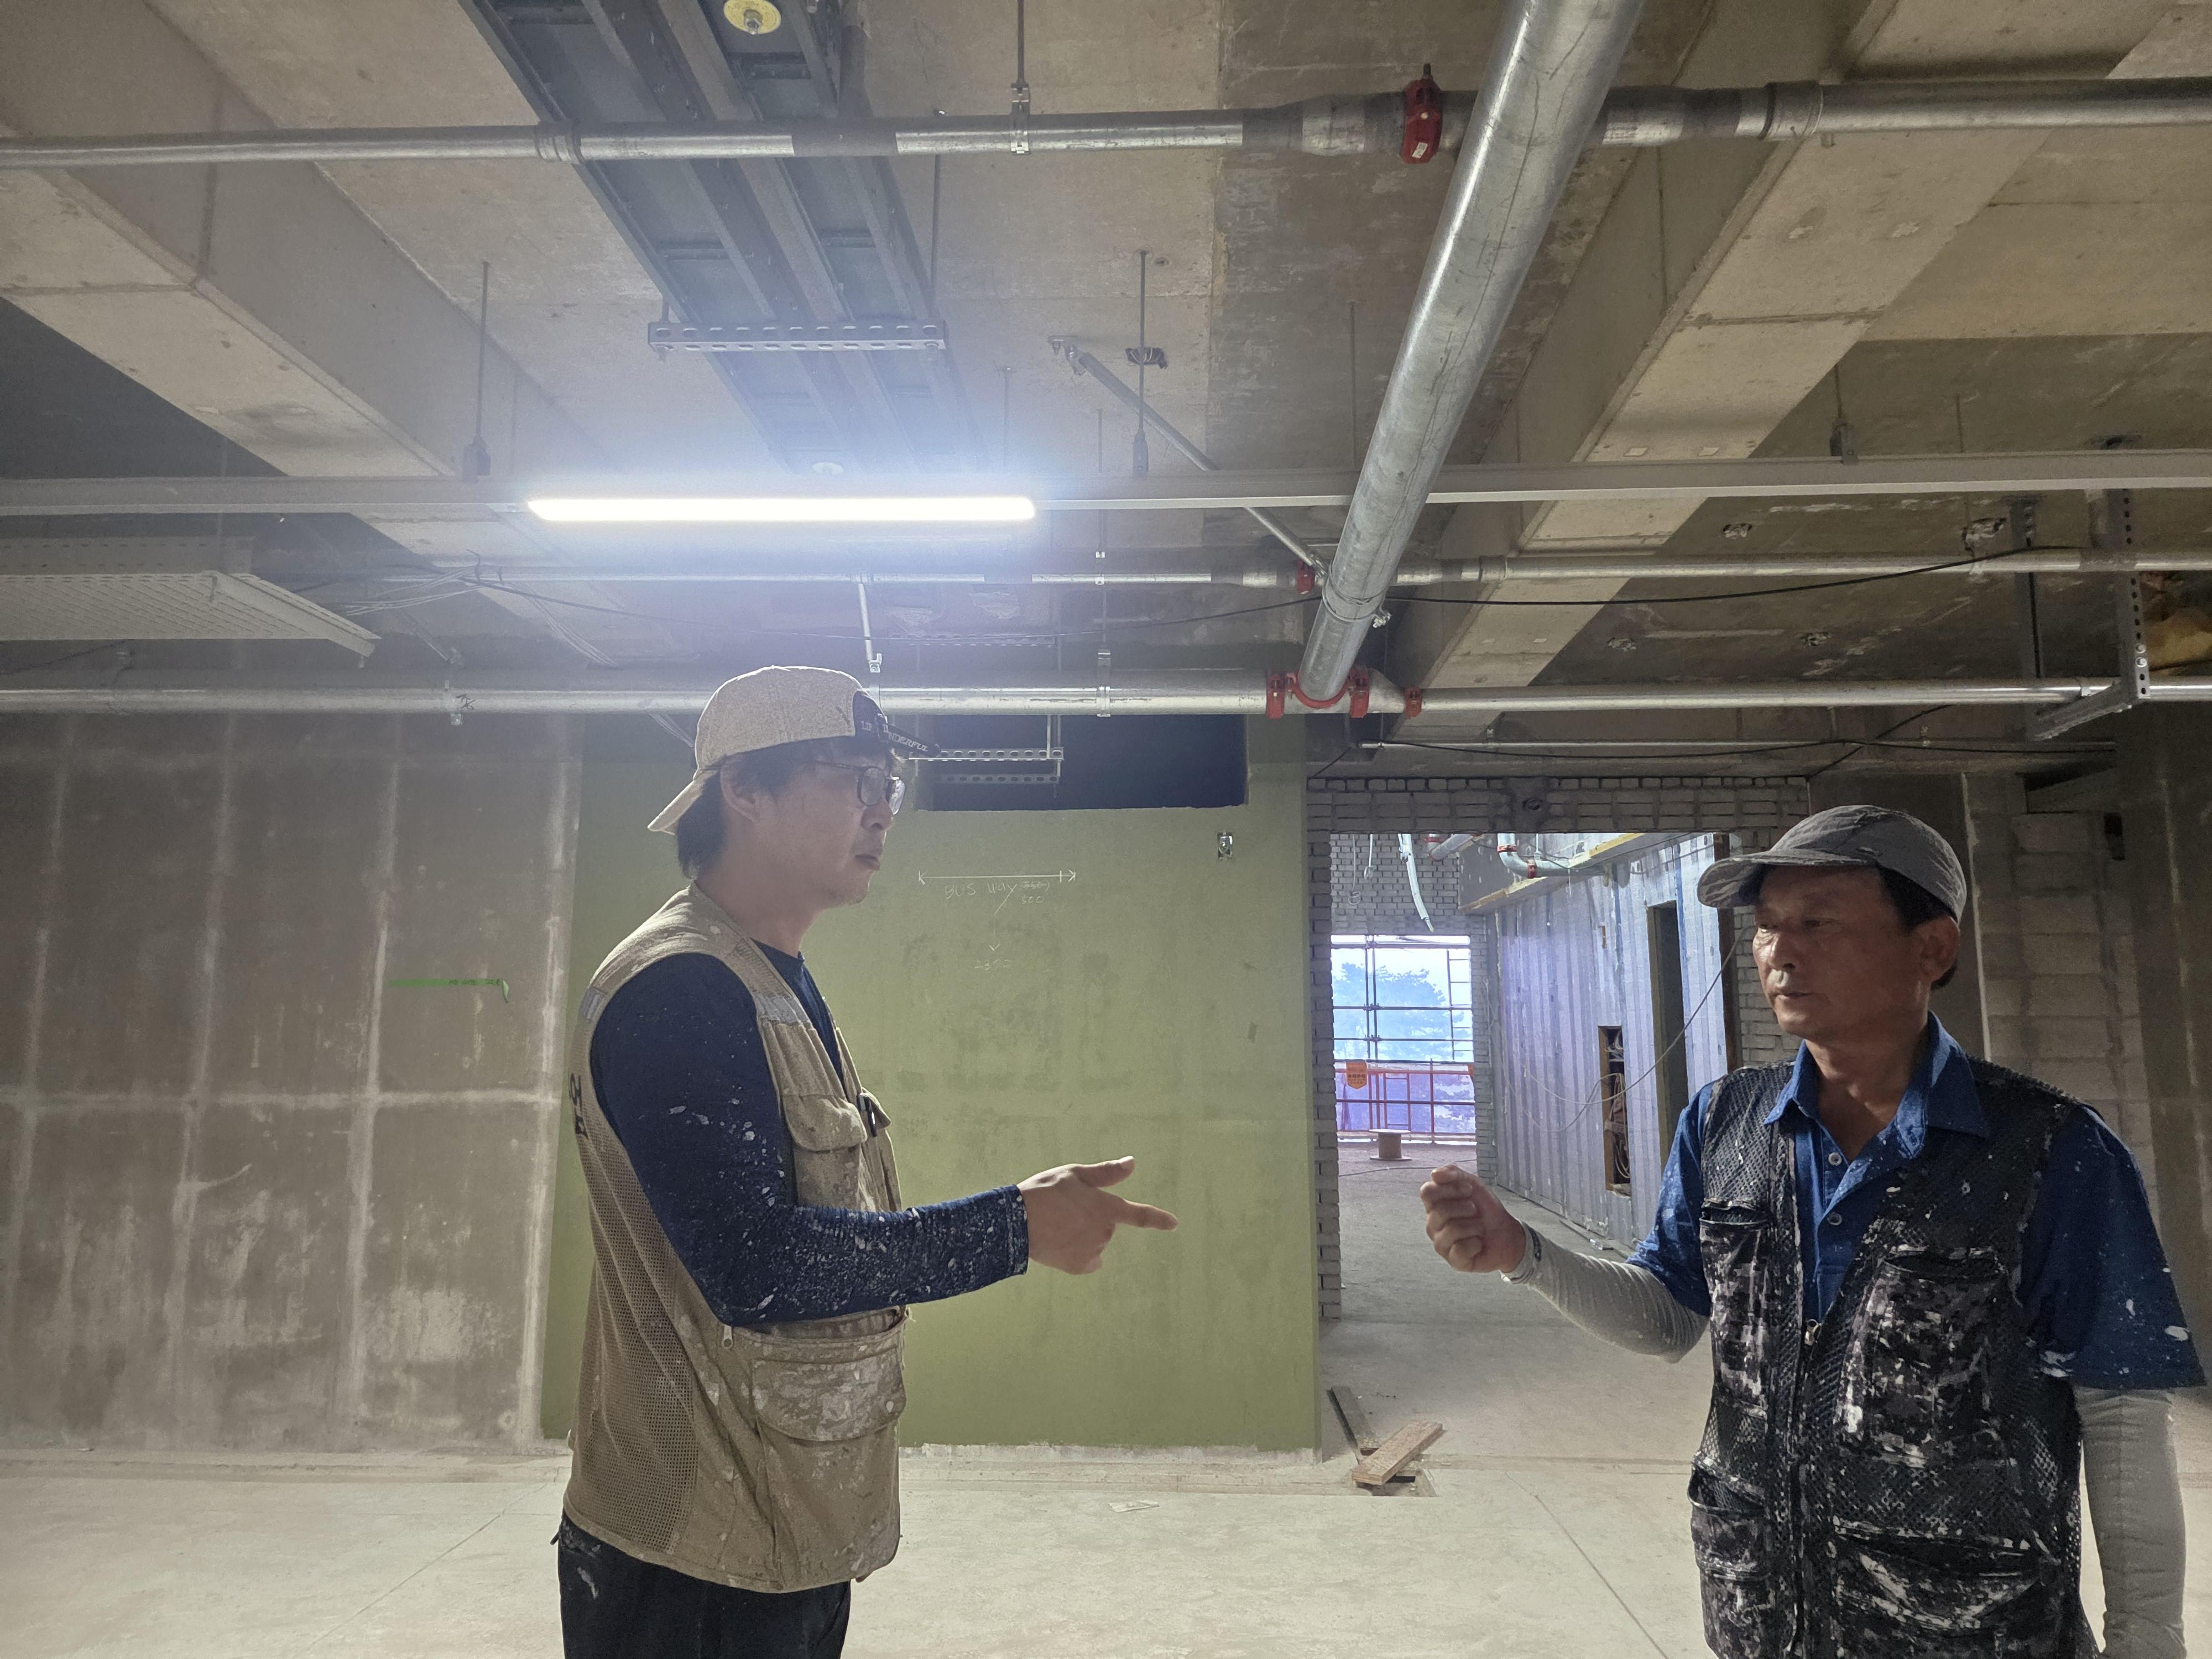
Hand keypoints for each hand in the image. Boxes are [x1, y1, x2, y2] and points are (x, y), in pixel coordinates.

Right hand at [1019, 1157, 1177, 1273]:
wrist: (1016, 1222)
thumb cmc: (1046, 1192)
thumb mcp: (1075, 1174)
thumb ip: (1107, 1173)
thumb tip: (1132, 1163)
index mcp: (1107, 1208)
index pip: (1140, 1215)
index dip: (1159, 1219)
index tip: (1175, 1224)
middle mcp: (1105, 1233)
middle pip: (1106, 1226)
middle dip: (1092, 1218)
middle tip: (1064, 1209)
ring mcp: (1093, 1252)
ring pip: (1095, 1242)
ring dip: (1082, 1235)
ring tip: (1057, 1224)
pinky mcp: (1079, 1266)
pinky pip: (1087, 1260)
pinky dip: (1077, 1253)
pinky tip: (1060, 1243)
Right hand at [1420, 1164, 1527, 1274]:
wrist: (1507, 1233)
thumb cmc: (1486, 1210)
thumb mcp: (1473, 1184)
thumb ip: (1453, 1173)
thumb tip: (1434, 1174)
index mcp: (1434, 1206)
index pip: (1427, 1192)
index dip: (1450, 1189)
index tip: (1469, 1191)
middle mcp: (1433, 1225)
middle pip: (1440, 1211)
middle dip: (1466, 1208)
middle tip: (1476, 1212)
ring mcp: (1441, 1244)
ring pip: (1452, 1230)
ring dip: (1474, 1227)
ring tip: (1479, 1229)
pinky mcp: (1453, 1261)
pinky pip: (1460, 1249)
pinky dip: (1476, 1244)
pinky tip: (1478, 1244)